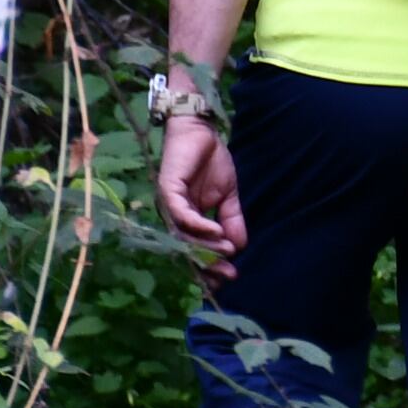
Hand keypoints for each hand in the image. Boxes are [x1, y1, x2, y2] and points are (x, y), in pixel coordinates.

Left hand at [158, 116, 243, 274]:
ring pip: (183, 234)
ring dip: (205, 246)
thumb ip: (232, 220)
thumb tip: (240, 247)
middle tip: (228, 274)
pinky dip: (198, 225)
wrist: (201, 131)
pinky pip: (181, 214)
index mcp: (188, 219)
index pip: (196, 248)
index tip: (230, 276)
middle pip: (187, 248)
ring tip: (227, 251)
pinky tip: (216, 230)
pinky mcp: (167, 190)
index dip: (211, 265)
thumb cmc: (211, 161)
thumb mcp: (228, 196)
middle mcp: (175, 216)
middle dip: (207, 264)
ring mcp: (169, 204)